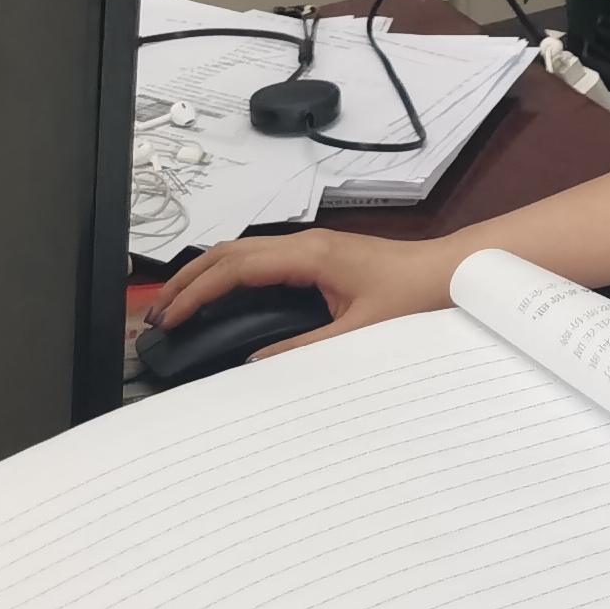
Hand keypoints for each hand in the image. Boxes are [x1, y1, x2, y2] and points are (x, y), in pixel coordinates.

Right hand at [147, 229, 459, 359]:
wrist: (452, 274)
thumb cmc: (416, 296)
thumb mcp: (358, 332)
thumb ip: (305, 349)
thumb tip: (254, 364)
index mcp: (310, 255)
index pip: (235, 268)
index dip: (196, 293)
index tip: (169, 318)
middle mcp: (307, 244)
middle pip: (230, 252)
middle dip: (189, 279)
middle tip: (158, 313)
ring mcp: (314, 248)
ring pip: (244, 253)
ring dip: (208, 276)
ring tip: (179, 306)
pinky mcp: (322, 258)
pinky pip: (264, 262)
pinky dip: (233, 277)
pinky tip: (223, 299)